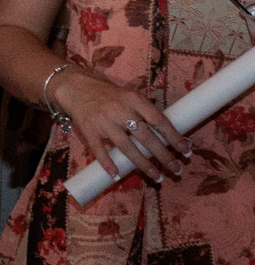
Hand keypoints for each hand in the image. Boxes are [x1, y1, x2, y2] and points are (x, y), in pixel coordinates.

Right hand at [49, 68, 190, 182]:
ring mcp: (104, 122)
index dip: (174, 137)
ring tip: (156, 176)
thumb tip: (170, 134)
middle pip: (146, 137)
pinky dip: (107, 163)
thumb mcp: (131, 96)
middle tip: (176, 169)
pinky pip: (99, 150)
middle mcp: (121, 111)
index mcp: (135, 100)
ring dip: (143, 164)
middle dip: (163, 155)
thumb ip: (146, 112)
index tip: (187, 151)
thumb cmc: (110, 95)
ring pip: (126, 147)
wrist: (76, 88)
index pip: (159, 120)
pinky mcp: (89, 131)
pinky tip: (116, 175)